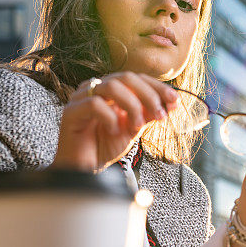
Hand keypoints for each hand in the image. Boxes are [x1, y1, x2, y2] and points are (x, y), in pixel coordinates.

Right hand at [50, 71, 178, 171]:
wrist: (85, 169)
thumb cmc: (106, 146)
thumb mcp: (134, 128)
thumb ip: (149, 113)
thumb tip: (173, 102)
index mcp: (111, 89)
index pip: (137, 78)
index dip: (157, 87)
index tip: (175, 100)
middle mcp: (95, 88)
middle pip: (125, 77)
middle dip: (148, 95)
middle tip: (161, 115)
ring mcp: (80, 98)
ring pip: (111, 86)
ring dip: (132, 105)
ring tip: (137, 126)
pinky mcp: (70, 111)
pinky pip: (94, 104)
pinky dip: (110, 117)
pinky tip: (114, 131)